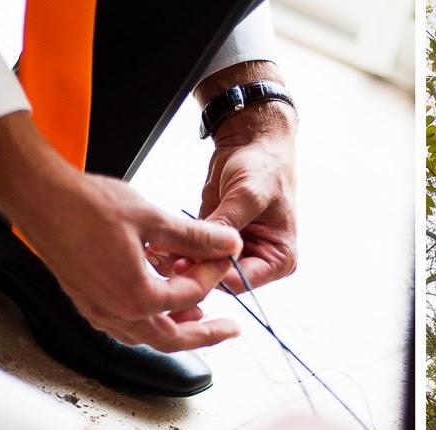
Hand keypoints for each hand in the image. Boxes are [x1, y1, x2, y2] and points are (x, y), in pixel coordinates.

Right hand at [0, 112, 242, 351]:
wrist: (40, 197)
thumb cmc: (87, 207)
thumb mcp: (154, 219)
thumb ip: (196, 237)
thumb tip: (228, 243)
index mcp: (136, 297)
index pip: (191, 295)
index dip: (213, 274)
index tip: (224, 257)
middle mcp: (116, 312)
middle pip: (172, 339)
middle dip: (205, 335)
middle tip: (230, 330)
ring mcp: (98, 310)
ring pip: (147, 336)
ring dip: (177, 328)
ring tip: (200, 315)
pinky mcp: (88, 301)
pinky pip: (126, 325)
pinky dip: (150, 319)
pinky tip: (161, 301)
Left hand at [154, 61, 297, 292]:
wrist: (253, 143)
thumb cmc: (264, 166)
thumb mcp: (248, 195)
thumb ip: (227, 225)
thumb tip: (204, 253)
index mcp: (279, 258)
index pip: (243, 281)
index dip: (214, 275)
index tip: (186, 263)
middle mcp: (259, 261)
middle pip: (221, 279)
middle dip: (193, 270)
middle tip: (164, 258)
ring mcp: (235, 252)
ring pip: (204, 269)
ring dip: (180, 262)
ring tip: (156, 250)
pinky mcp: (215, 241)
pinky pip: (193, 253)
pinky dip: (176, 250)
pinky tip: (157, 244)